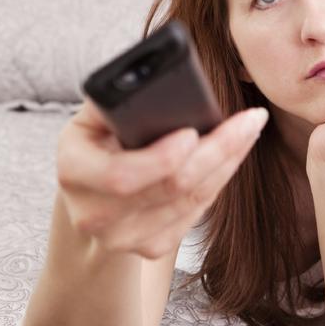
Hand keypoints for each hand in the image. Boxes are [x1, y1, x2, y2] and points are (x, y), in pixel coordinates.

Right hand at [56, 99, 268, 258]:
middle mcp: (94, 214)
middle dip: (216, 151)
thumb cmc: (98, 143)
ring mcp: (123, 238)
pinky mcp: (151, 247)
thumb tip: (157, 78)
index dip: (162, 158)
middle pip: (171, 187)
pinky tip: (235, 155)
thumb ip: (116, 100)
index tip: (194, 132)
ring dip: (228, 162)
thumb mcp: (93, 116)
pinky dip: (221, 180)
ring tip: (249, 129)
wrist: (91, 195)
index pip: (121, 174)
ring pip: (193, 200)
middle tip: (249, 121)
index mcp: (74, 172)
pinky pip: (198, 212)